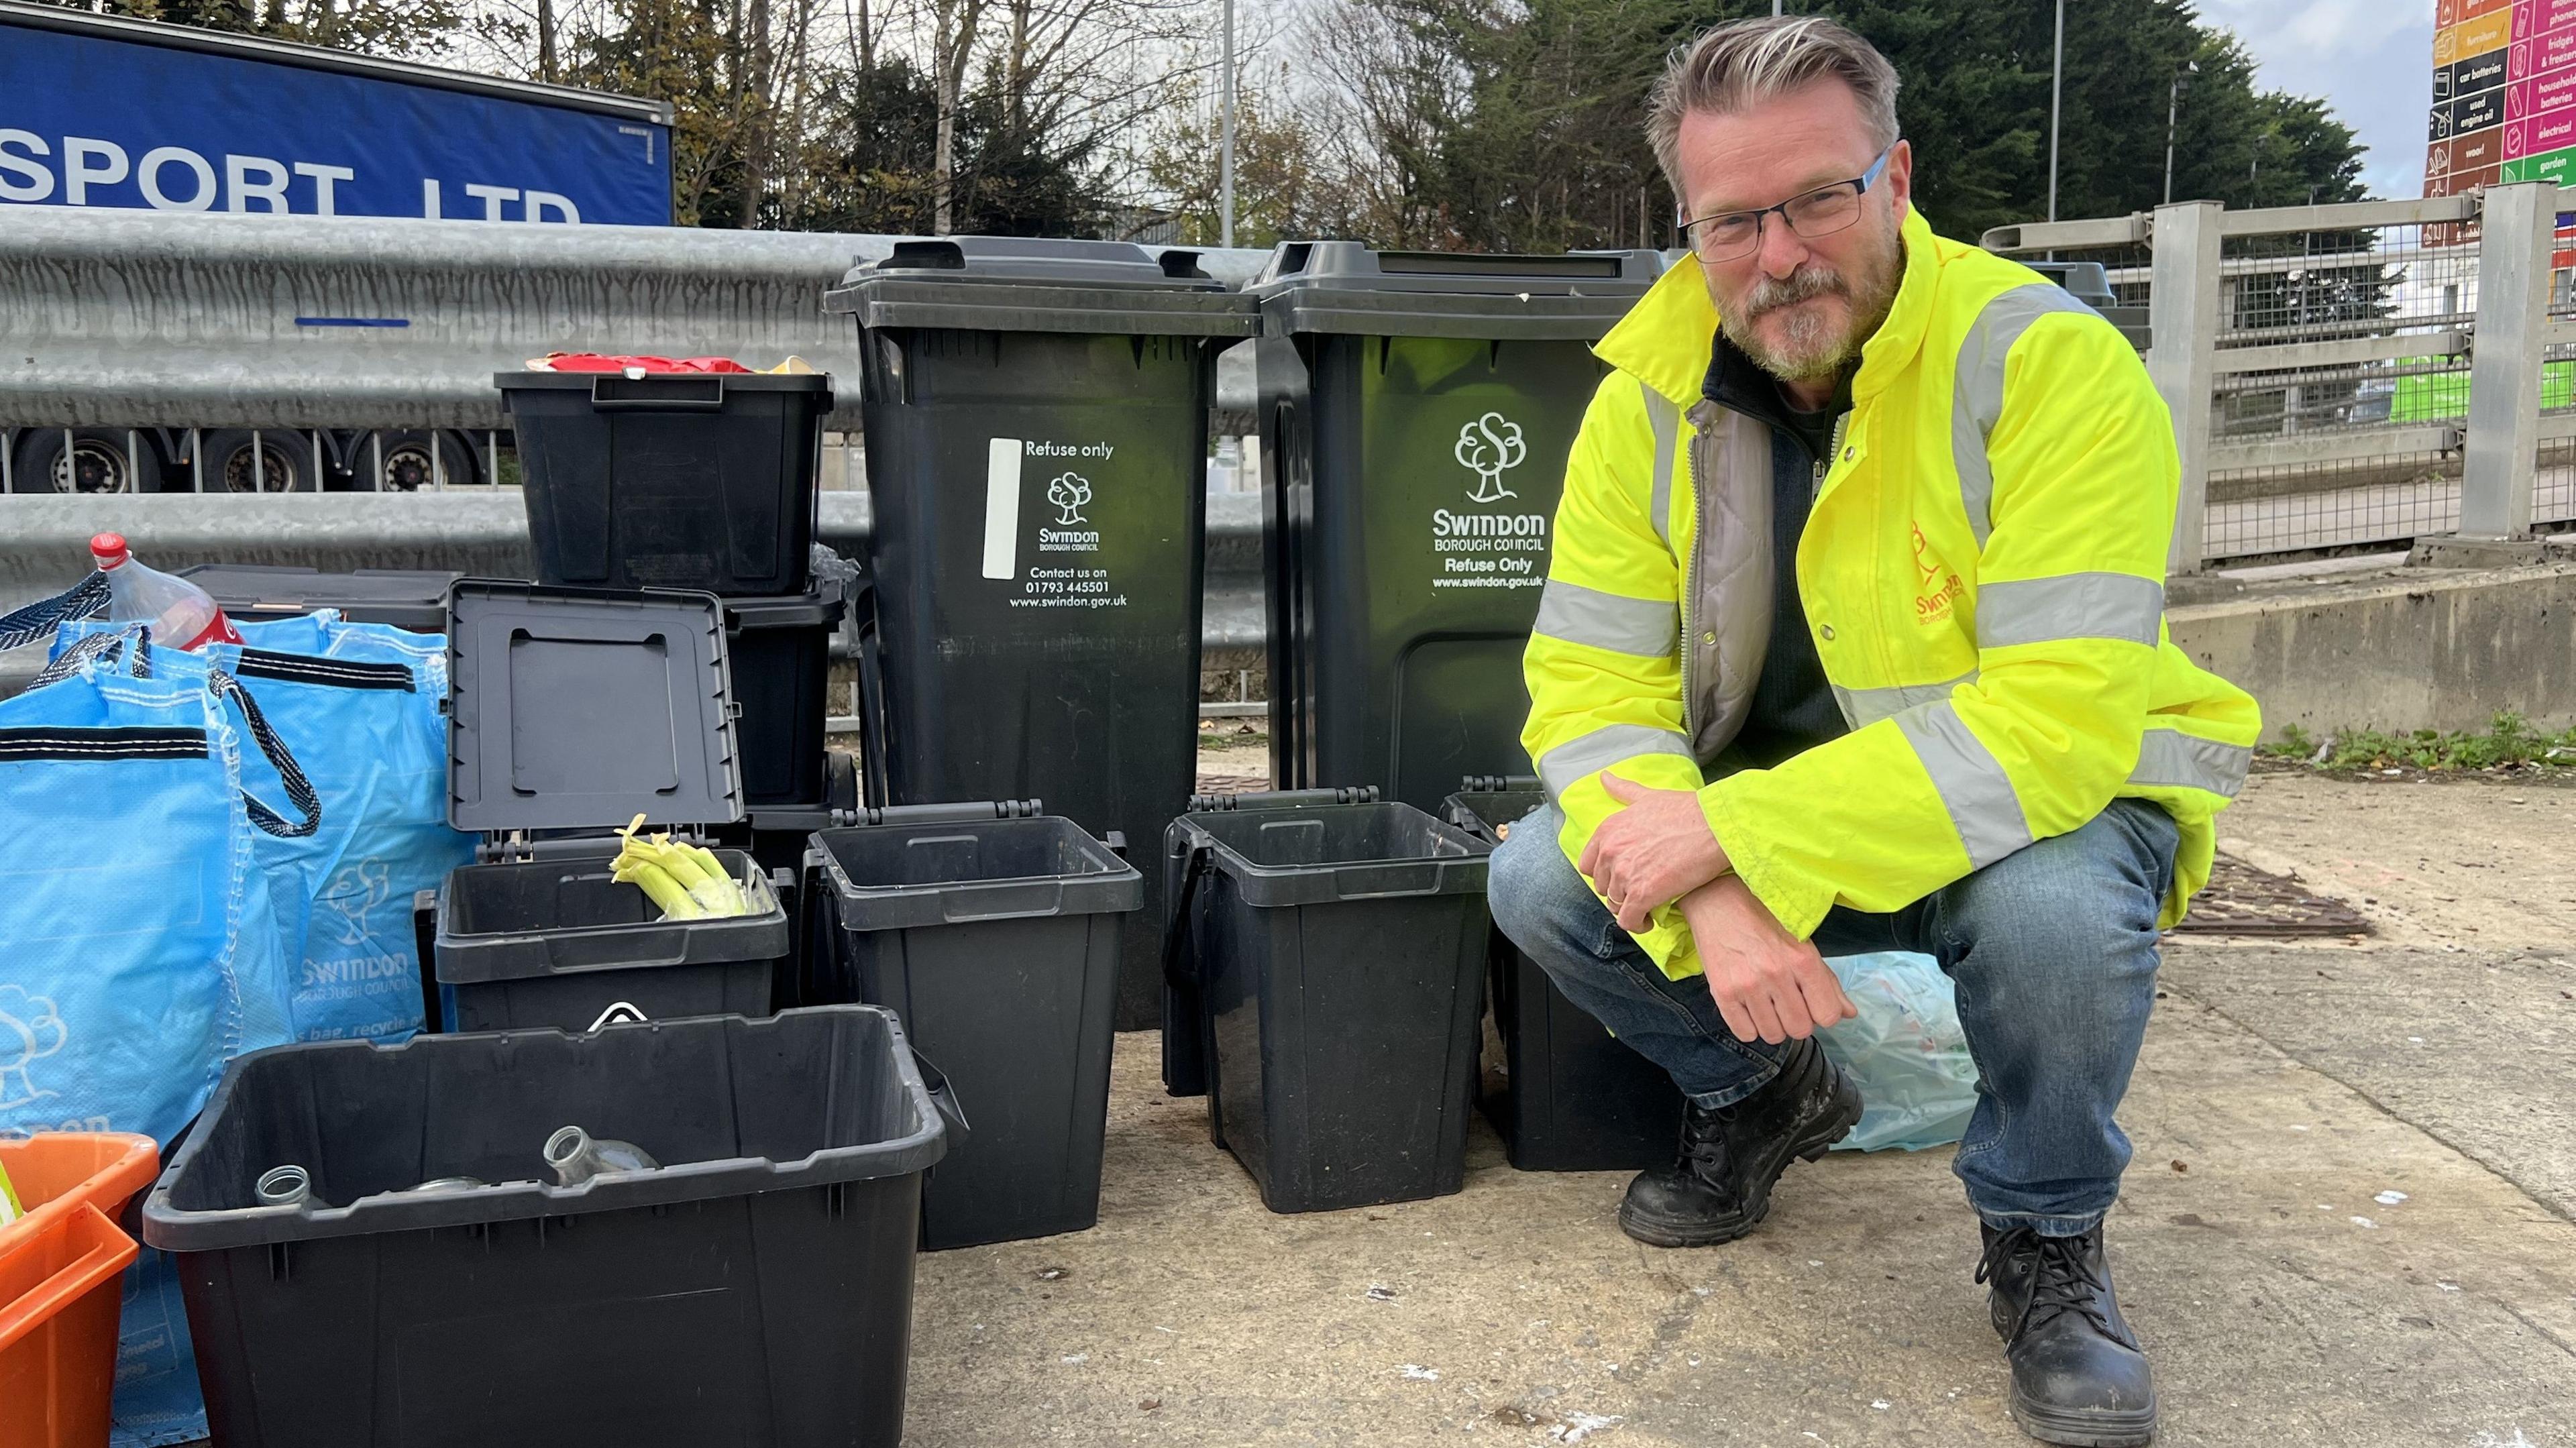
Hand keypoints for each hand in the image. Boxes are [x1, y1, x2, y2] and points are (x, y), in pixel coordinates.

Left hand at [1579, 773, 1729, 930]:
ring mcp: (1625, 874)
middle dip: (1618, 891)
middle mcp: (1611, 851)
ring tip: (1646, 906)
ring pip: (1615, 904)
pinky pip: (1628, 920)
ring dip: (1629, 908)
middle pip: (1602, 886)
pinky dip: (1637, 924)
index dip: (1604, 874)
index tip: (1621, 877)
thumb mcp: (1649, 796)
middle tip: (1638, 892)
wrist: (1714, 827)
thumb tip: (1604, 777)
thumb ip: (1623, 791)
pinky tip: (1649, 921)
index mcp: (1609, 829)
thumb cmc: (1687, 810)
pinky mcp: (1643, 894)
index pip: (1588, 864)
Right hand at [1677, 877, 1857, 1044]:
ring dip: (1774, 1025)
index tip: (1812, 1004)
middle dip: (1798, 1021)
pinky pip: (1745, 1033)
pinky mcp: (1722, 992)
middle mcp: (1776, 974)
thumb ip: (1828, 981)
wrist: (1718, 901)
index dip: (1823, 1014)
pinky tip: (1749, 1008)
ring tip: (1767, 1004)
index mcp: (1802, 959)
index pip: (1827, 1015)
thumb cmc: (1765, 918)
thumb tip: (1849, 1013)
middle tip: (1788, 1003)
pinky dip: (1750, 1027)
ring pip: (1773, 1035)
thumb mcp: (1803, 943)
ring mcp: (1747, 985)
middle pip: (1800, 1029)